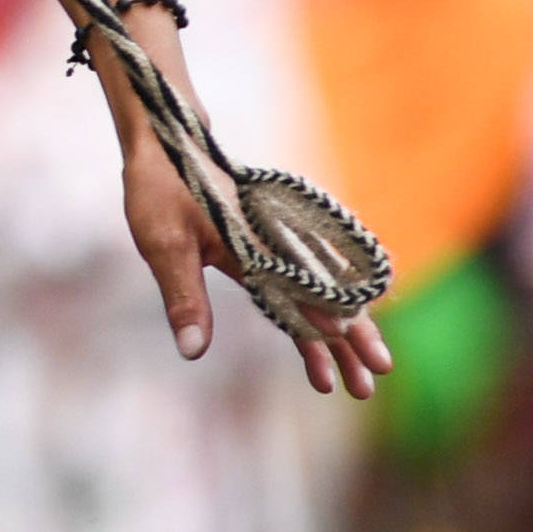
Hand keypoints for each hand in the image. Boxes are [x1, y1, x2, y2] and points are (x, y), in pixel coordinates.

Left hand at [124, 131, 392, 398]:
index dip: (338, 335)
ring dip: (337, 336)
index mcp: (263, 246)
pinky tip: (325, 339)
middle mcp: (279, 244)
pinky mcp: (263, 245)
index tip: (363, 367)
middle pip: (328, 300)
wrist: (166, 145)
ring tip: (350, 381)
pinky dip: (314, 314)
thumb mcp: (164, 244)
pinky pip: (300, 284)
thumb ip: (184, 297)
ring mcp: (275, 244)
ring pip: (318, 296)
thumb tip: (194, 353)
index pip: (313, 298)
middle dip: (353, 344)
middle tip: (371, 387)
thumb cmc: (161, 191)